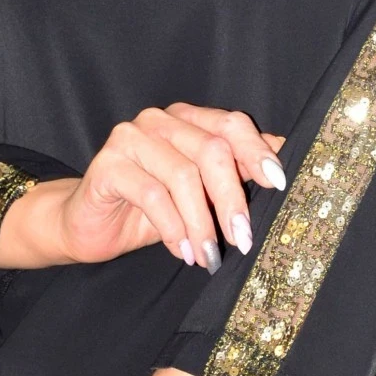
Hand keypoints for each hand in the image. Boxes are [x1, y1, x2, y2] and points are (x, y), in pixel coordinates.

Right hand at [7, 105, 286, 272]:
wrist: (89, 226)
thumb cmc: (150, 210)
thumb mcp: (200, 194)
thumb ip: (235, 172)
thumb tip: (286, 159)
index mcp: (187, 119)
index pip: (231, 124)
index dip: (256, 153)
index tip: (278, 186)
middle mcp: (159, 120)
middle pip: (211, 150)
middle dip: (232, 199)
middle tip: (244, 239)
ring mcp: (130, 138)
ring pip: (183, 175)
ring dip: (201, 223)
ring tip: (210, 256)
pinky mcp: (107, 165)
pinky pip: (151, 194)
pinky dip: (173, 228)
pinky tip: (183, 252)